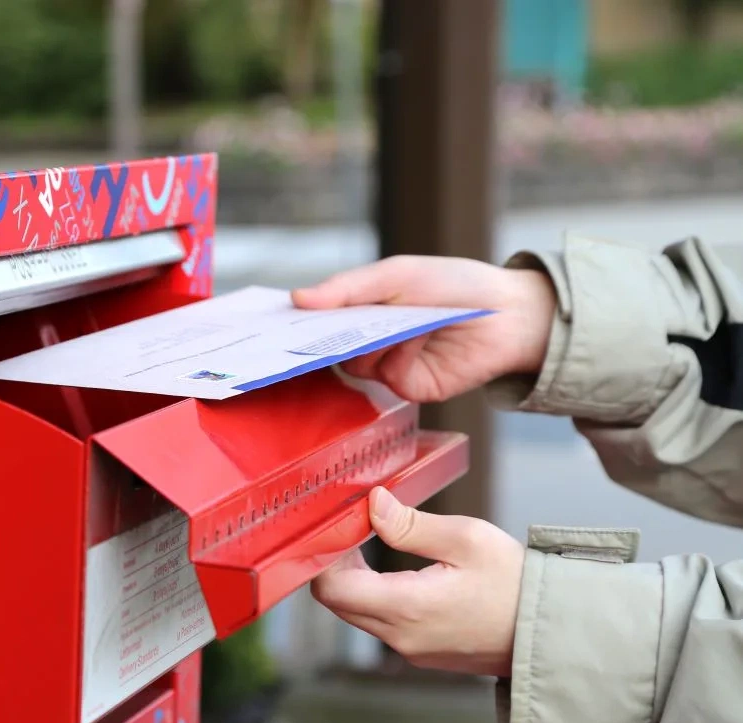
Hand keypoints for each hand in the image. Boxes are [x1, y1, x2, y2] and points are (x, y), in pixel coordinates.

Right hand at [292, 256, 556, 402]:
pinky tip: (419, 336)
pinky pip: (386, 377)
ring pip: (354, 365)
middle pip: (328, 348)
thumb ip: (348, 287)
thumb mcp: (397, 274)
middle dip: (322, 338)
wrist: (508, 313)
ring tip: (397, 320)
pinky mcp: (410, 388)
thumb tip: (297, 298)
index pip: (317, 321)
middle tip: (310, 330)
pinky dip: (398, 355)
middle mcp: (370, 342)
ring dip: (372, 341)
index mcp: (362, 312)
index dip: (296, 323)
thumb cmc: (454, 284)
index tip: (273, 322)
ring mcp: (388, 367)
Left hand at [311, 486, 523, 677]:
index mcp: (406, 608)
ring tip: (371, 543)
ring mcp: (410, 650)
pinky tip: (394, 571)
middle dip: (335, 565)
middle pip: (338, 602)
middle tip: (351, 529)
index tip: (339, 527)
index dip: (325, 556)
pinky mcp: (422, 652)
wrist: (555, 633)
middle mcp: (401, 637)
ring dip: (355, 581)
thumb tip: (373, 504)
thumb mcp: (467, 539)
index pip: (332, 589)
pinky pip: (381, 625)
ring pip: (356, 614)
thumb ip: (411, 525)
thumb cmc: (517, 584)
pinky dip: (375, 597)